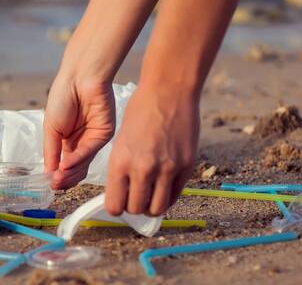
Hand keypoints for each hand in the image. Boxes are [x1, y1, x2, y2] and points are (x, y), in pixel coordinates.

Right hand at [44, 77, 114, 188]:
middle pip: (75, 169)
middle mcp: (82, 143)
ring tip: (58, 177)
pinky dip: (77, 159)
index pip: (64, 166)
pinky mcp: (104, 134)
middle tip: (54, 183)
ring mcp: (94, 140)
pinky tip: (66, 163)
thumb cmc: (62, 97)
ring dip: (70, 172)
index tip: (49, 183)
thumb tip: (49, 175)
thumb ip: (51, 152)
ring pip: (83, 164)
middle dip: (64, 178)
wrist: (79, 77)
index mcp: (67, 141)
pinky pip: (90, 151)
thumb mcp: (51, 129)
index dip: (57, 176)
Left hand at [104, 84, 198, 215]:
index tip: (119, 201)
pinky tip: (164, 186)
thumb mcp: (120, 140)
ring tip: (151, 195)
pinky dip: (168, 196)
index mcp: (120, 161)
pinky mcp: (186, 166)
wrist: (168, 92)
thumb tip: (123, 192)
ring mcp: (167, 169)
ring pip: (157, 208)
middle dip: (134, 207)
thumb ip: (121, 167)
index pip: (114, 205)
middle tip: (136, 197)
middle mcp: (143, 169)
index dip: (116, 207)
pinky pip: (176, 195)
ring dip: (152, 206)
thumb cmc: (140, 111)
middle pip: (136, 209)